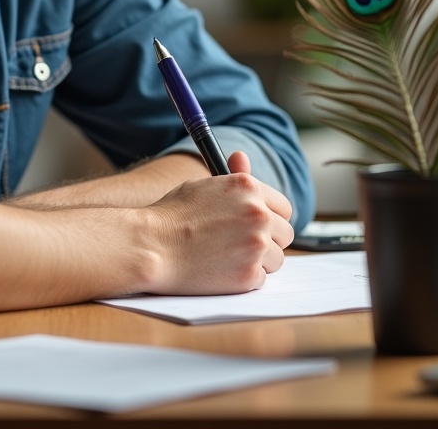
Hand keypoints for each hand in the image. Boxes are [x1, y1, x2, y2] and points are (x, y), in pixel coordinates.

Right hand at [143, 151, 293, 295]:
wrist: (152, 245)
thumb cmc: (172, 215)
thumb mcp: (203, 186)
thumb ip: (231, 178)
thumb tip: (242, 156)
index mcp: (248, 187)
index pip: (282, 207)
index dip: (271, 218)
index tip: (260, 226)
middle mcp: (258, 212)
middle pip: (285, 234)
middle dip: (269, 241)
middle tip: (244, 245)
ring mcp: (256, 244)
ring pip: (276, 259)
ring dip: (257, 261)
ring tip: (227, 258)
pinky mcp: (250, 274)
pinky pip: (261, 279)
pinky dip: (244, 279)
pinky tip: (221, 271)